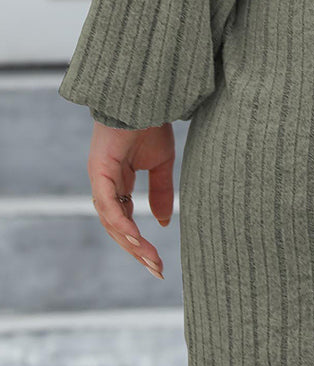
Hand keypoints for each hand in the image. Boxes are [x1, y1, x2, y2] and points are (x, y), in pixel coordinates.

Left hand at [88, 121, 175, 278]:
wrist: (144, 95)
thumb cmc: (150, 122)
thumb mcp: (161, 163)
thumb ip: (161, 193)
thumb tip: (162, 223)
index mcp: (117, 183)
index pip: (125, 221)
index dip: (140, 243)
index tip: (158, 262)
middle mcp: (105, 184)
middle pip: (117, 227)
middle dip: (137, 251)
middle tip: (157, 269)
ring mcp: (100, 178)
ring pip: (111, 220)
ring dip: (131, 242)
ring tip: (150, 259)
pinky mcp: (99, 169)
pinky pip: (109, 203)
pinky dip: (122, 223)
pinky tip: (136, 238)